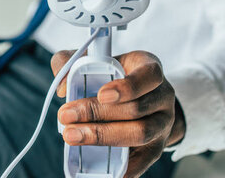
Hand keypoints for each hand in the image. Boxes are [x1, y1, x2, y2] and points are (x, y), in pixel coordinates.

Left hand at [51, 49, 185, 177]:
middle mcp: (162, 95)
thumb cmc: (115, 74)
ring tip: (73, 135)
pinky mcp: (157, 148)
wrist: (144, 97)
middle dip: (98, 114)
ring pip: (140, 133)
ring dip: (103, 136)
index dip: (128, 87)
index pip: (149, 75)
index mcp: (150, 68)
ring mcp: (163, 124)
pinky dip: (124, 169)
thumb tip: (62, 88)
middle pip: (136, 108)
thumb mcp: (99, 58)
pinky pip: (144, 162)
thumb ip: (73, 62)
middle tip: (66, 116)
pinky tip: (102, 170)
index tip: (101, 94)